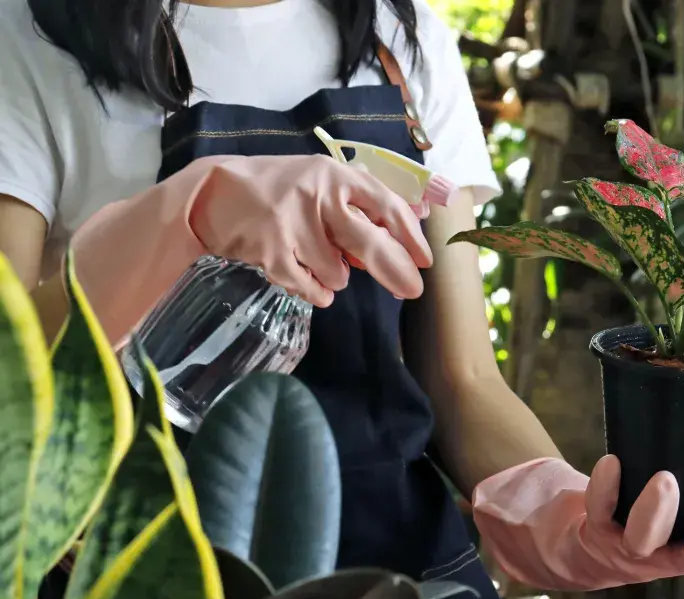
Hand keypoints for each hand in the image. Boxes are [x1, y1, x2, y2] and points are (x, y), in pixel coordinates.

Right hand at [70, 154, 431, 346]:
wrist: (213, 193)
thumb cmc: (278, 188)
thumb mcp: (321, 181)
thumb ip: (361, 204)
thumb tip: (411, 228)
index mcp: (335, 175)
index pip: (385, 205)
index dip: (410, 236)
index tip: (425, 260)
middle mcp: (317, 196)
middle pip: (369, 243)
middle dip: (395, 272)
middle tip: (411, 292)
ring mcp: (293, 224)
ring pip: (339, 273)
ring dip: (336, 277)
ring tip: (316, 259)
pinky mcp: (271, 252)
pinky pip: (312, 288)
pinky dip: (317, 292)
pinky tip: (311, 281)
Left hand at [472, 455, 683, 590]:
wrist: (582, 542)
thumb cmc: (642, 511)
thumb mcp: (677, 503)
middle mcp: (667, 555)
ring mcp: (630, 548)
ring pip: (647, 540)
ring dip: (658, 510)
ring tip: (666, 477)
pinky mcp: (595, 532)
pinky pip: (600, 513)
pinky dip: (605, 487)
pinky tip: (612, 461)